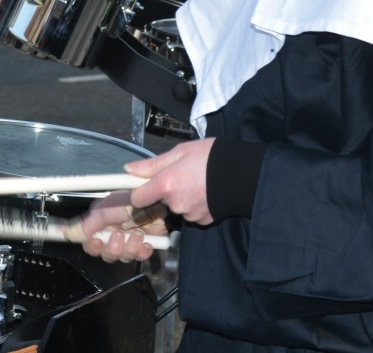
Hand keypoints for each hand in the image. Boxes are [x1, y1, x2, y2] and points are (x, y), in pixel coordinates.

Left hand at [77, 139, 215, 262]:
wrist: (243, 173)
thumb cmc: (212, 157)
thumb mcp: (180, 151)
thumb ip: (153, 164)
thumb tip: (129, 169)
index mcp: (166, 184)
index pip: (137, 197)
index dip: (139, 191)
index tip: (142, 186)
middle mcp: (174, 203)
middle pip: (158, 202)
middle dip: (164, 192)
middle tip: (181, 176)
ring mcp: (188, 215)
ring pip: (175, 208)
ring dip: (180, 198)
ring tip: (196, 182)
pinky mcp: (202, 221)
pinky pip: (190, 214)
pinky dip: (193, 205)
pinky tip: (204, 192)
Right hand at [77, 190, 168, 263]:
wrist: (158, 202)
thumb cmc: (131, 200)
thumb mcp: (105, 210)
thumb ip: (87, 224)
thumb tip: (69, 234)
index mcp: (102, 222)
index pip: (90, 241)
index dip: (92, 245)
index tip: (97, 242)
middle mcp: (114, 231)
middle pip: (106, 253)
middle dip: (113, 248)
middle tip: (120, 236)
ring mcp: (129, 238)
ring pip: (123, 256)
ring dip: (129, 248)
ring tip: (138, 234)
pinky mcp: (145, 243)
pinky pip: (139, 256)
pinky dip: (142, 251)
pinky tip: (146, 242)